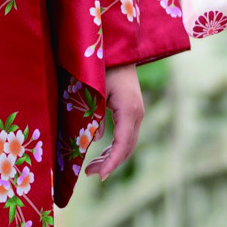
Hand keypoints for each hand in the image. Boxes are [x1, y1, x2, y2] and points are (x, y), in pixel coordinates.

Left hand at [86, 64, 143, 179]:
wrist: (118, 50)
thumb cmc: (103, 67)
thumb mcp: (95, 92)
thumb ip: (94, 117)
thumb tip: (93, 142)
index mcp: (129, 111)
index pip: (122, 145)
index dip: (111, 163)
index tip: (99, 176)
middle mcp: (137, 115)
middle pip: (126, 148)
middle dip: (109, 164)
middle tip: (89, 173)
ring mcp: (137, 113)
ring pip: (127, 144)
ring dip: (111, 157)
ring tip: (92, 168)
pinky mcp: (132, 112)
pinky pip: (126, 136)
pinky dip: (115, 148)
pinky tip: (102, 153)